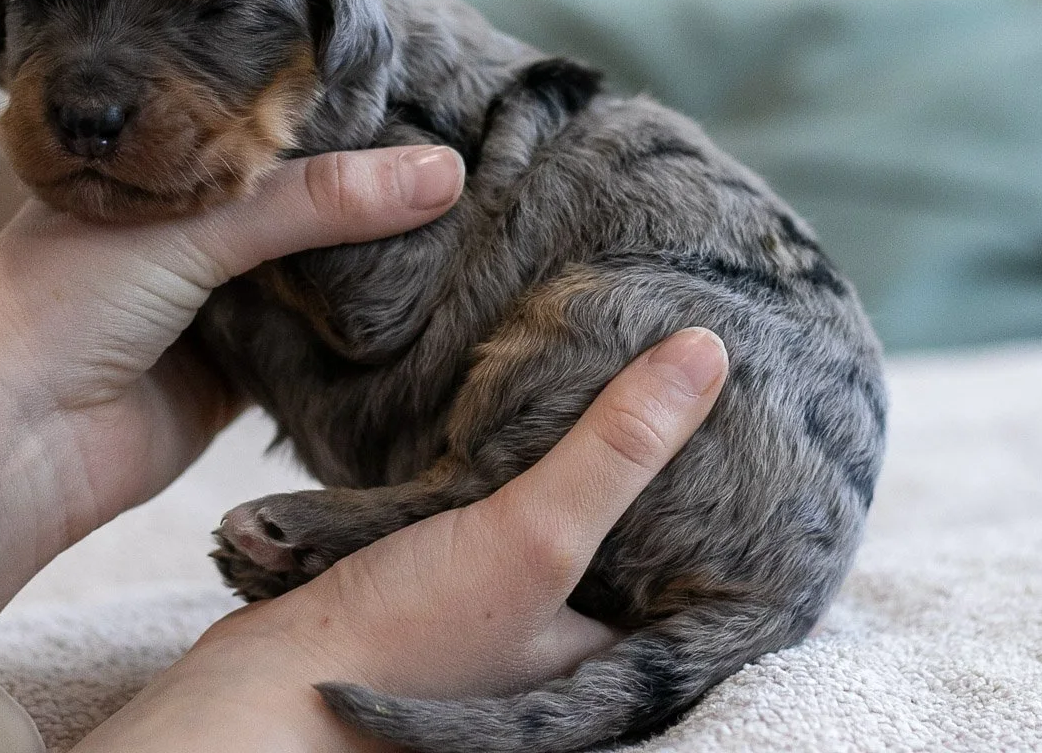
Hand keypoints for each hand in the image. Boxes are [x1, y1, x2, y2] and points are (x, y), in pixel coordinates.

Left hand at [0, 145, 465, 642]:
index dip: (333, 108)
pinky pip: (314, 342)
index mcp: (150, 162)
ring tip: (470, 215)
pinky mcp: (238, 375)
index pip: (258, 119)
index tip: (425, 86)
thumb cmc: (60, 303)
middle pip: (295, 198)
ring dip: (368, 259)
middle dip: (365, 186)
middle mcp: (181, 226)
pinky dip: (358, 328)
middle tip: (469, 150)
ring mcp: (210, 301)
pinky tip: (428, 295)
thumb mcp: (193, 225)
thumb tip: (445, 171)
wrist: (5, 449)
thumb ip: (316, 200)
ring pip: (310, 270)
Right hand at [79, 327, 728, 752]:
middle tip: (696, 382)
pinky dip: (525, 475)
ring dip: (590, 468)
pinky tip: (519, 421)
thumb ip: (615, 449)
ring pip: (576, 535)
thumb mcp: (531, 536)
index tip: (772, 429)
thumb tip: (707, 356)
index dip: (746, 517)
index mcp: (615, 664)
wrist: (269, 687)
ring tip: (618, 379)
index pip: (713, 588)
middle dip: (665, 479)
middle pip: (644, 554)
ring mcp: (514, 628)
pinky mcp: (458, 597)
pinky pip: (514, 526)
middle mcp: (574, 650)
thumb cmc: (403, 641)